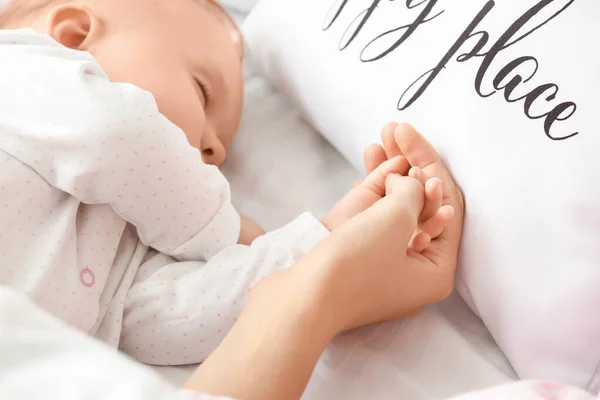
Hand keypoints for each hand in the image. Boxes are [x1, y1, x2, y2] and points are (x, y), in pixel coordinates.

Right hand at [185, 126, 463, 399]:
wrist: (300, 300)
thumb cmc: (355, 264)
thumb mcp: (396, 217)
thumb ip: (412, 190)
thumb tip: (405, 183)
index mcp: (436, 271)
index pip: (447, 210)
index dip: (432, 170)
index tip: (412, 140)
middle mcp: (414, 275)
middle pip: (419, 210)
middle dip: (408, 169)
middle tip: (395, 132)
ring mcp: (384, 273)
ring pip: (392, 215)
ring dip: (386, 178)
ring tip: (376, 144)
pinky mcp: (357, 269)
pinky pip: (371, 225)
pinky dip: (370, 198)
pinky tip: (364, 174)